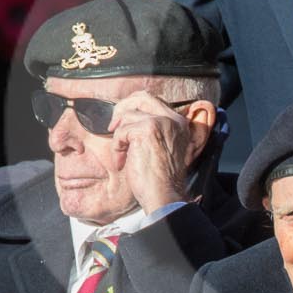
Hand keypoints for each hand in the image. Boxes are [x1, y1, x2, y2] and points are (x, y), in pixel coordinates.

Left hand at [109, 91, 195, 214]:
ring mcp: (161, 122)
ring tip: (121, 154)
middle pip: (141, 97)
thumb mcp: (163, 148)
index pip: (153, 101)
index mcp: (179, 122)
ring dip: (119, 135)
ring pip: (129, 115)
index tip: (122, 124)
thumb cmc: (160, 179)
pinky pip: (121, 130)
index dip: (134, 108)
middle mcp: (173, 119)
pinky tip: (122, 160)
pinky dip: (116, 146)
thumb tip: (129, 117)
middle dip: (122, 109)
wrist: (164, 196)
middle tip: (113, 127)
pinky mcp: (148, 129)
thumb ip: (154, 130)